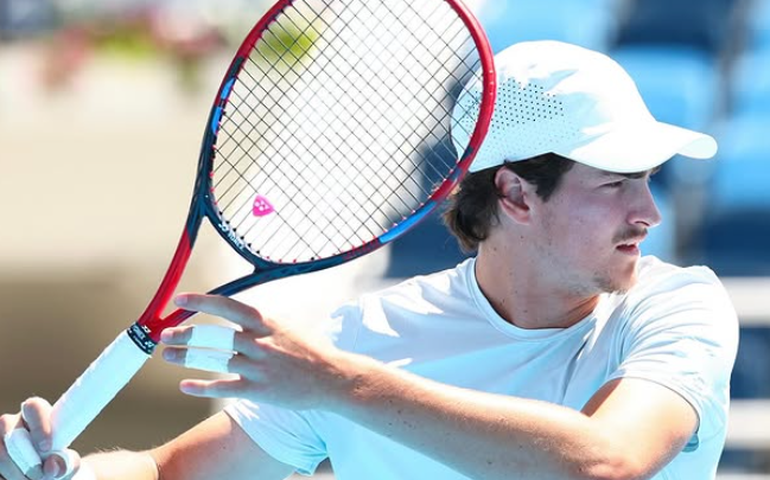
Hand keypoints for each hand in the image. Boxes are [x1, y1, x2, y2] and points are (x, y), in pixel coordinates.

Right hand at [0, 398, 79, 479]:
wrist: (46, 472)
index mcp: (36, 413)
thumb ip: (66, 462)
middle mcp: (12, 422)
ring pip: (1, 455)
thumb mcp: (70, 461)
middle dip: (27, 460)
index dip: (39, 426)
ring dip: (16, 473)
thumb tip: (52, 466)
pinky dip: (7, 479)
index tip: (47, 447)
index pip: (33, 407)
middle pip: (12, 436)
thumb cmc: (60, 461)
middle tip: (40, 475)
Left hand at [161, 294, 358, 410]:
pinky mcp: (258, 390)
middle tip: (165, 335)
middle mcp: (259, 342)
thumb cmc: (310, 350)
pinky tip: (184, 385)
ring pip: (212, 361)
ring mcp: (258, 367)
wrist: (333, 378)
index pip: (226, 306)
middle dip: (185, 334)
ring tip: (168, 355)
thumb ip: (260, 321)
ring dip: (185, 357)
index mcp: (266, 322)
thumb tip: (235, 311)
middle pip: (213, 335)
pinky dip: (200, 386)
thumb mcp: (287, 325)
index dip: (200, 302)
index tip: (179, 300)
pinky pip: (222, 386)